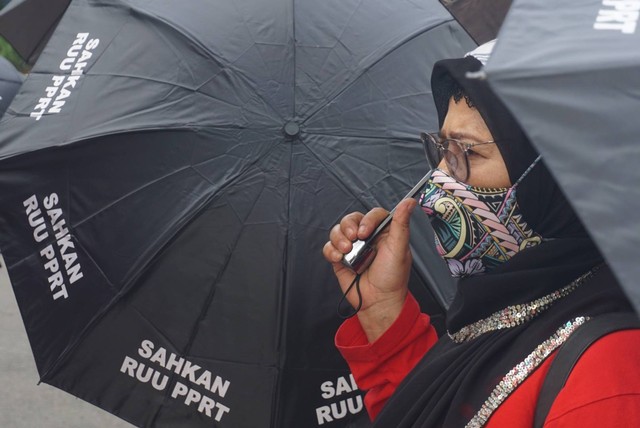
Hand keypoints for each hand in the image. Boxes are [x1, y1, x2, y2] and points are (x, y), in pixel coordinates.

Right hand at [323, 198, 416, 341]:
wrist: (378, 301)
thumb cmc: (392, 277)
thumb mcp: (399, 248)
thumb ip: (401, 223)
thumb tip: (410, 201)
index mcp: (384, 232)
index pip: (372, 214)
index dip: (367, 220)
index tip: (365, 232)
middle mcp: (368, 238)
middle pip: (351, 219)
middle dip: (348, 227)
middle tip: (354, 239)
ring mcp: (353, 248)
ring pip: (338, 231)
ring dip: (339, 239)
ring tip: (346, 252)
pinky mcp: (341, 258)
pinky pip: (329, 247)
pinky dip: (331, 251)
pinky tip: (339, 259)